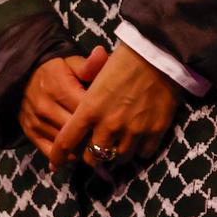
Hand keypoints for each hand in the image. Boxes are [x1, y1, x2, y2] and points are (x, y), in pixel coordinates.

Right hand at [21, 48, 104, 163]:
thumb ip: (88, 64)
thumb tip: (102, 54)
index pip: (85, 109)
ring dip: (80, 148)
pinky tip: (75, 157)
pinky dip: (62, 157)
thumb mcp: (71, 63)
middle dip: (93, 136)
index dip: (101, 118)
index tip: (116, 121)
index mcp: (60, 87)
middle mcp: (46, 106)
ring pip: (62, 143)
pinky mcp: (29, 132)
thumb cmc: (55, 70)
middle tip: (111, 140)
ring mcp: (36, 121)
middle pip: (75, 129)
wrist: (23, 76)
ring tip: (97, 150)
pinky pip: (47, 150)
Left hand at [52, 44, 181, 175]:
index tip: (56, 164)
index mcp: (90, 109)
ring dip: (116, 154)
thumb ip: (85, 101)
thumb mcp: (97, 76)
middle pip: (93, 157)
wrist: (160, 52)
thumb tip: (76, 115)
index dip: (58, 157)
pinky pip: (143, 153)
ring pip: (118, 158)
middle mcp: (109, 124)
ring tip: (119, 145)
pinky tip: (140, 140)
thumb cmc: (125, 59)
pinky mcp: (155, 130)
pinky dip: (140, 150)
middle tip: (96, 150)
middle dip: (91, 156)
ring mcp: (133, 130)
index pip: (66, 142)